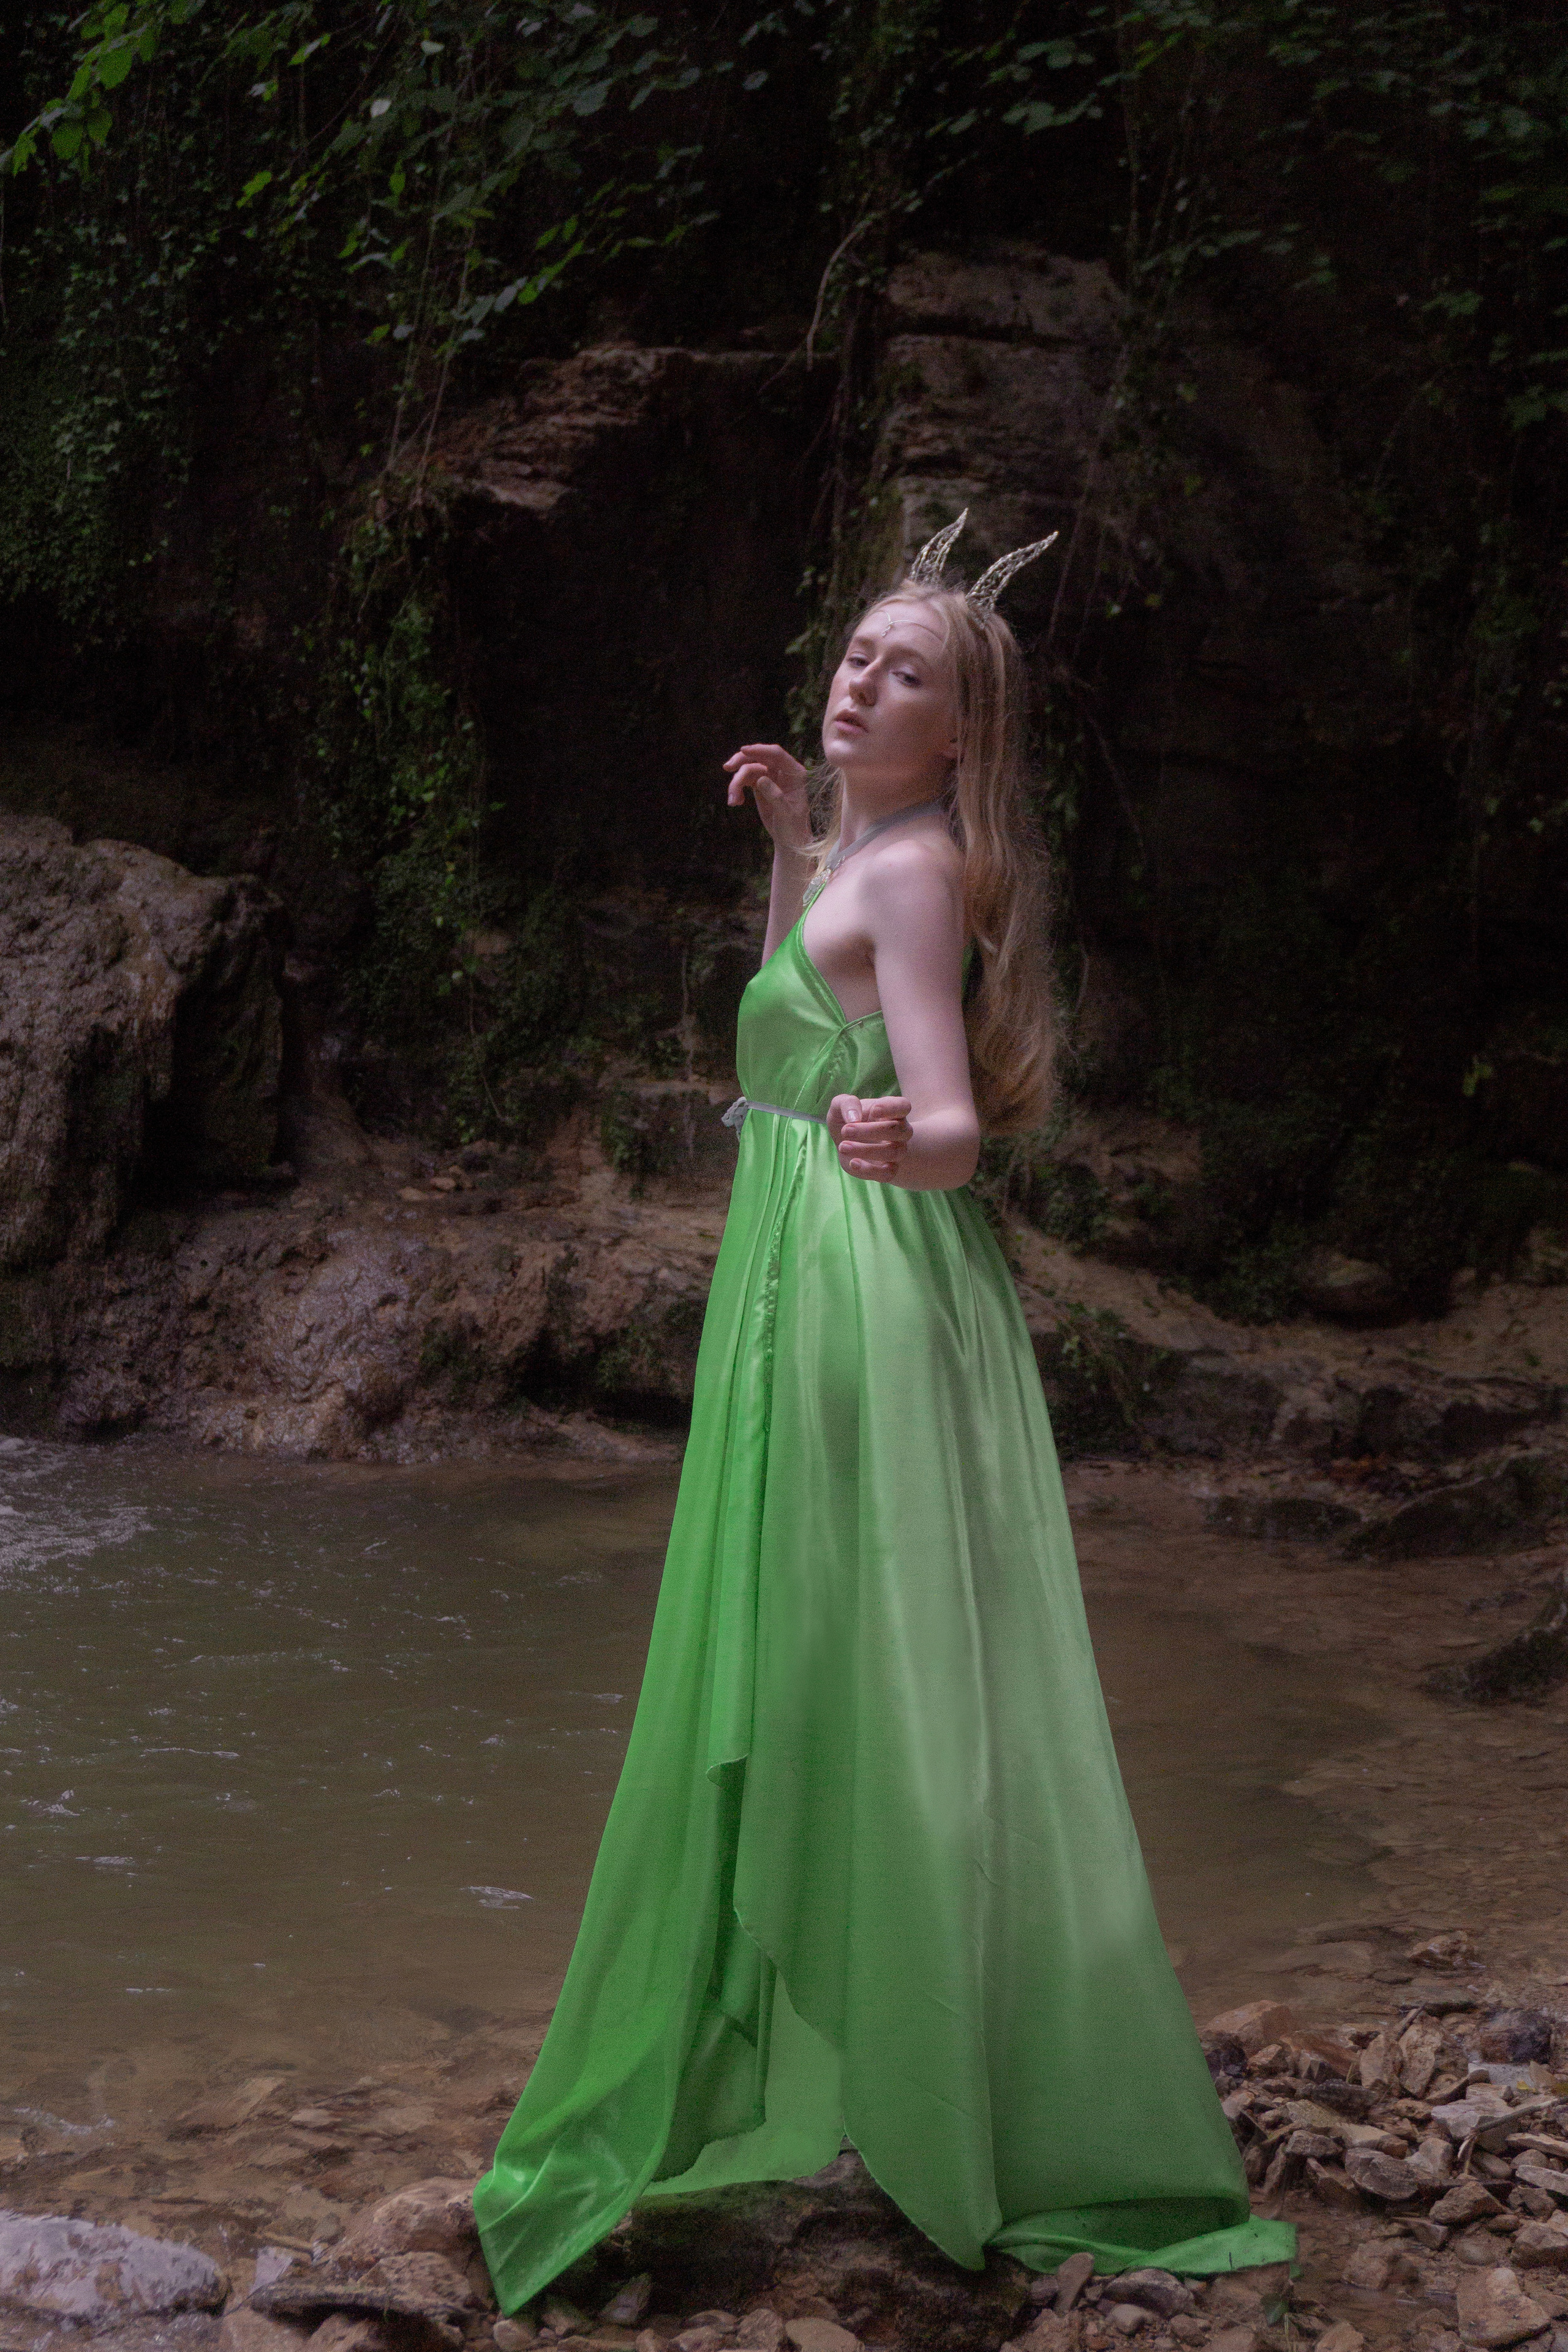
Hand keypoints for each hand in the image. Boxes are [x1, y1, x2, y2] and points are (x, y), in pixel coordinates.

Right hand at [723, 742, 812, 856]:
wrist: (789, 840)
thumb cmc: (793, 827)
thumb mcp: (786, 814)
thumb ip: (776, 796)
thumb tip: (761, 779)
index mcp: (795, 773)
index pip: (776, 754)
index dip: (760, 750)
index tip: (743, 750)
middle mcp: (783, 771)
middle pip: (759, 756)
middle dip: (742, 760)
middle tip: (727, 767)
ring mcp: (770, 777)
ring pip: (748, 769)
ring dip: (736, 783)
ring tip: (732, 800)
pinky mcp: (760, 785)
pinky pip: (744, 780)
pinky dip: (737, 789)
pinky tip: (736, 802)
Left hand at [827, 1094, 912, 1183]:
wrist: (845, 1142)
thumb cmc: (847, 1119)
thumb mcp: (840, 1106)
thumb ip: (846, 1104)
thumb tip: (854, 1118)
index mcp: (892, 1110)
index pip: (903, 1106)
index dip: (892, 1108)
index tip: (874, 1110)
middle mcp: (899, 1130)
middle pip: (898, 1130)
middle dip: (870, 1131)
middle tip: (846, 1130)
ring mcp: (897, 1150)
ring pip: (894, 1152)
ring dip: (867, 1150)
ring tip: (843, 1146)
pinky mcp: (888, 1169)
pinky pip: (888, 1174)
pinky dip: (869, 1170)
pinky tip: (852, 1162)